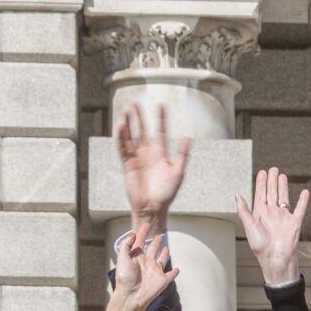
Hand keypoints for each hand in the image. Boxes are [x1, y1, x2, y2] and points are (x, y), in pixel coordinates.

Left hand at [103, 231, 177, 310]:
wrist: (131, 296)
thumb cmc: (125, 278)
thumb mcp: (122, 258)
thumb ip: (126, 245)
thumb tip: (133, 234)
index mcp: (136, 257)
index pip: (140, 241)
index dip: (142, 232)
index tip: (146, 224)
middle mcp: (146, 262)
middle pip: (152, 249)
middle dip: (155, 242)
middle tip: (159, 235)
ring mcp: (155, 271)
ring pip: (161, 260)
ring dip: (164, 254)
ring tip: (166, 248)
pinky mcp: (163, 280)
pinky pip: (170, 275)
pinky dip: (174, 272)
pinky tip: (177, 269)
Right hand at [115, 104, 189, 225]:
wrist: (152, 207)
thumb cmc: (166, 193)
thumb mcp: (177, 172)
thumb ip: (182, 155)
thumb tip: (189, 138)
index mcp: (160, 154)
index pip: (160, 132)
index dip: (160, 119)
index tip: (161, 105)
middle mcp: (147, 153)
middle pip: (142, 130)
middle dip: (139, 117)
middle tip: (136, 103)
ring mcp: (136, 158)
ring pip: (130, 136)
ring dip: (128, 124)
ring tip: (127, 110)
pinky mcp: (127, 164)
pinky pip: (122, 148)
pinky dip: (121, 137)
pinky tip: (121, 126)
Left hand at [236, 167, 310, 290]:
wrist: (276, 258)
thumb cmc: (261, 246)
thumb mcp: (249, 226)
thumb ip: (243, 210)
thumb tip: (237, 195)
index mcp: (260, 213)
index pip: (260, 194)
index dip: (260, 183)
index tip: (261, 172)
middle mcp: (272, 213)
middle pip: (272, 192)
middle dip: (272, 180)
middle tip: (273, 169)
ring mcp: (284, 217)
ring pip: (284, 197)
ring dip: (283, 186)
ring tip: (282, 176)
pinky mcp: (295, 222)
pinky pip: (300, 209)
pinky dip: (302, 200)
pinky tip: (304, 192)